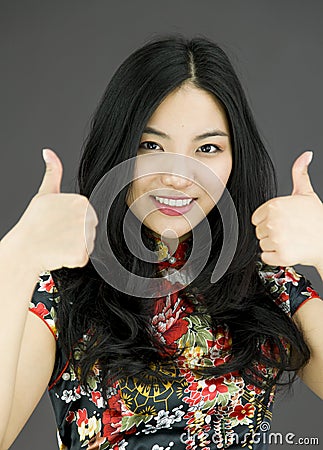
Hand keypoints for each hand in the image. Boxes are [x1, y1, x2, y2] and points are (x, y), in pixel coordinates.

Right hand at [8, 148, 97, 271]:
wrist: (24, 248)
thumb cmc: (34, 222)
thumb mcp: (44, 193)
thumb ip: (53, 172)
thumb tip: (49, 152)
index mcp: (81, 201)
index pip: (87, 215)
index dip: (72, 221)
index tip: (59, 222)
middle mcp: (87, 217)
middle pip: (90, 229)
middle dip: (76, 234)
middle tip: (57, 234)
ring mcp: (85, 236)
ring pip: (88, 244)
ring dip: (75, 246)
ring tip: (58, 243)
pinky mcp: (82, 254)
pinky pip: (83, 257)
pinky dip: (73, 259)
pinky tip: (60, 252)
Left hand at [251, 151, 322, 267]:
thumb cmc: (317, 219)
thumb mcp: (307, 193)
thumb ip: (300, 174)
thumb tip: (305, 156)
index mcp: (275, 205)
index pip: (256, 218)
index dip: (268, 221)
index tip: (283, 221)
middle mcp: (274, 221)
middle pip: (258, 231)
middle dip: (271, 233)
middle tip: (289, 231)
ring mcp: (277, 238)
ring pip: (262, 244)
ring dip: (273, 245)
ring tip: (291, 240)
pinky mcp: (282, 255)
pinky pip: (266, 257)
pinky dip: (275, 257)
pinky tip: (289, 250)